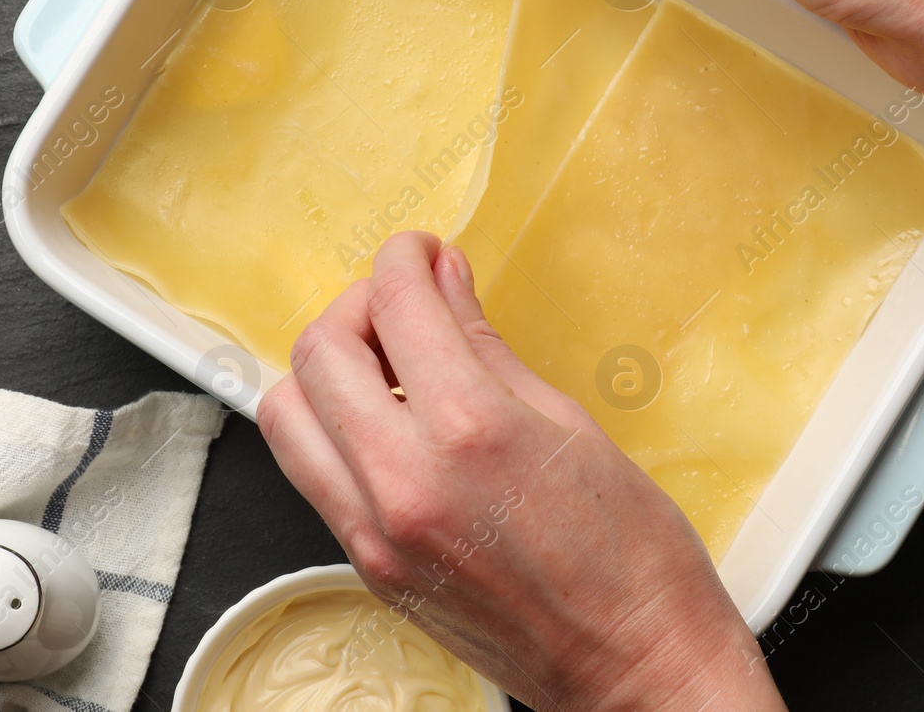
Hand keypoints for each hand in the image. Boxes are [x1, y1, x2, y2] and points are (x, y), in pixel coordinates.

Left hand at [259, 231, 786, 711]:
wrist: (635, 670)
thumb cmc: (634, 558)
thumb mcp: (570, 424)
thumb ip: (486, 346)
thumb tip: (445, 283)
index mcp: (471, 431)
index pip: (396, 307)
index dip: (403, 259)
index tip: (419, 253)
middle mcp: (405, 482)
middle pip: (319, 352)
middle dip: (357, 306)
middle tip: (402, 303)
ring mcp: (375, 533)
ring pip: (287, 415)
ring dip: (325, 369)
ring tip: (384, 364)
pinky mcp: (367, 568)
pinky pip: (312, 473)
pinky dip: (332, 428)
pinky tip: (387, 422)